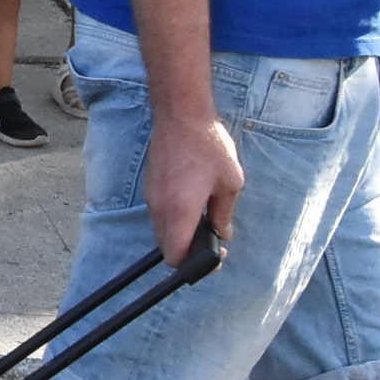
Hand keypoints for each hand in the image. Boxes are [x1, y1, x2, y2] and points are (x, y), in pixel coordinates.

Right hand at [147, 111, 244, 258]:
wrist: (180, 113)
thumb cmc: (208, 146)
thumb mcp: (229, 182)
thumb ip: (224, 214)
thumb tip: (222, 233)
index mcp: (180, 212)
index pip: (174, 257)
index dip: (192, 265)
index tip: (213, 254)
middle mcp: (160, 208)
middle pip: (167, 247)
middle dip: (187, 250)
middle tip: (211, 236)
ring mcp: (151, 196)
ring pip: (162, 230)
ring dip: (180, 232)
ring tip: (203, 216)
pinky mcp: (150, 185)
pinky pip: (159, 213)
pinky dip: (173, 217)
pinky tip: (192, 200)